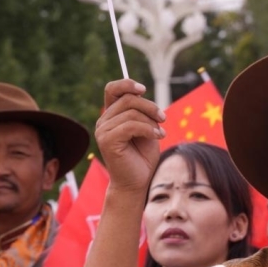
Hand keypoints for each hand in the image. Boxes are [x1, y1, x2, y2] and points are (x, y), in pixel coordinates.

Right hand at [96, 79, 165, 193]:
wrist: (136, 182)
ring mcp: (103, 131)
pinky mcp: (107, 141)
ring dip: (152, 121)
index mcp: (111, 116)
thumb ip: (141, 111)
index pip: (112, 89)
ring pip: (131, 112)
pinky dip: (149, 129)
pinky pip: (131, 125)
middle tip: (163, 118)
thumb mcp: (146, 128)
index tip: (143, 89)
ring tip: (161, 133)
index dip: (127, 84)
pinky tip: (158, 136)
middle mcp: (103, 121)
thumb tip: (141, 92)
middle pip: (128, 99)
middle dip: (150, 106)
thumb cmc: (142, 157)